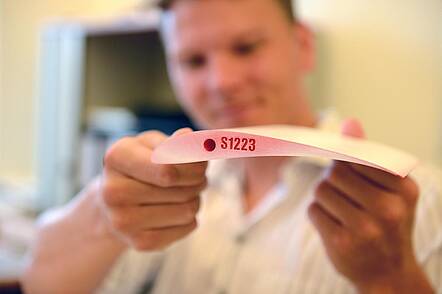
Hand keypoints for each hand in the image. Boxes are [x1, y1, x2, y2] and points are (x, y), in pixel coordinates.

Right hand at [99, 128, 206, 250]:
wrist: (113, 202)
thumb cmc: (142, 164)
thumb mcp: (155, 144)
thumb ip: (178, 141)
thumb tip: (195, 140)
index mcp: (117, 157)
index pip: (168, 169)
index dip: (194, 167)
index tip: (201, 164)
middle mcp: (113, 191)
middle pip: (182, 189)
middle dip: (199, 181)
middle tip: (196, 178)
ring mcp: (123, 221)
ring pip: (188, 209)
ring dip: (195, 198)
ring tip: (184, 192)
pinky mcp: (139, 242)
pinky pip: (187, 227)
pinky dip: (190, 218)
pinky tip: (176, 210)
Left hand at [308, 119, 432, 292]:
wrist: (389, 274)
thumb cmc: (386, 224)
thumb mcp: (389, 190)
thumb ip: (368, 156)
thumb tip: (349, 122)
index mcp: (404, 189)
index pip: (358, 156)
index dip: (346, 161)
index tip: (344, 169)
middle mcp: (388, 208)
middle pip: (336, 171)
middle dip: (334, 180)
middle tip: (345, 195)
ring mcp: (365, 227)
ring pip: (321, 189)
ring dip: (325, 198)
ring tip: (342, 212)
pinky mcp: (342, 242)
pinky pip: (313, 210)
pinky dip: (318, 214)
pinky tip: (334, 226)